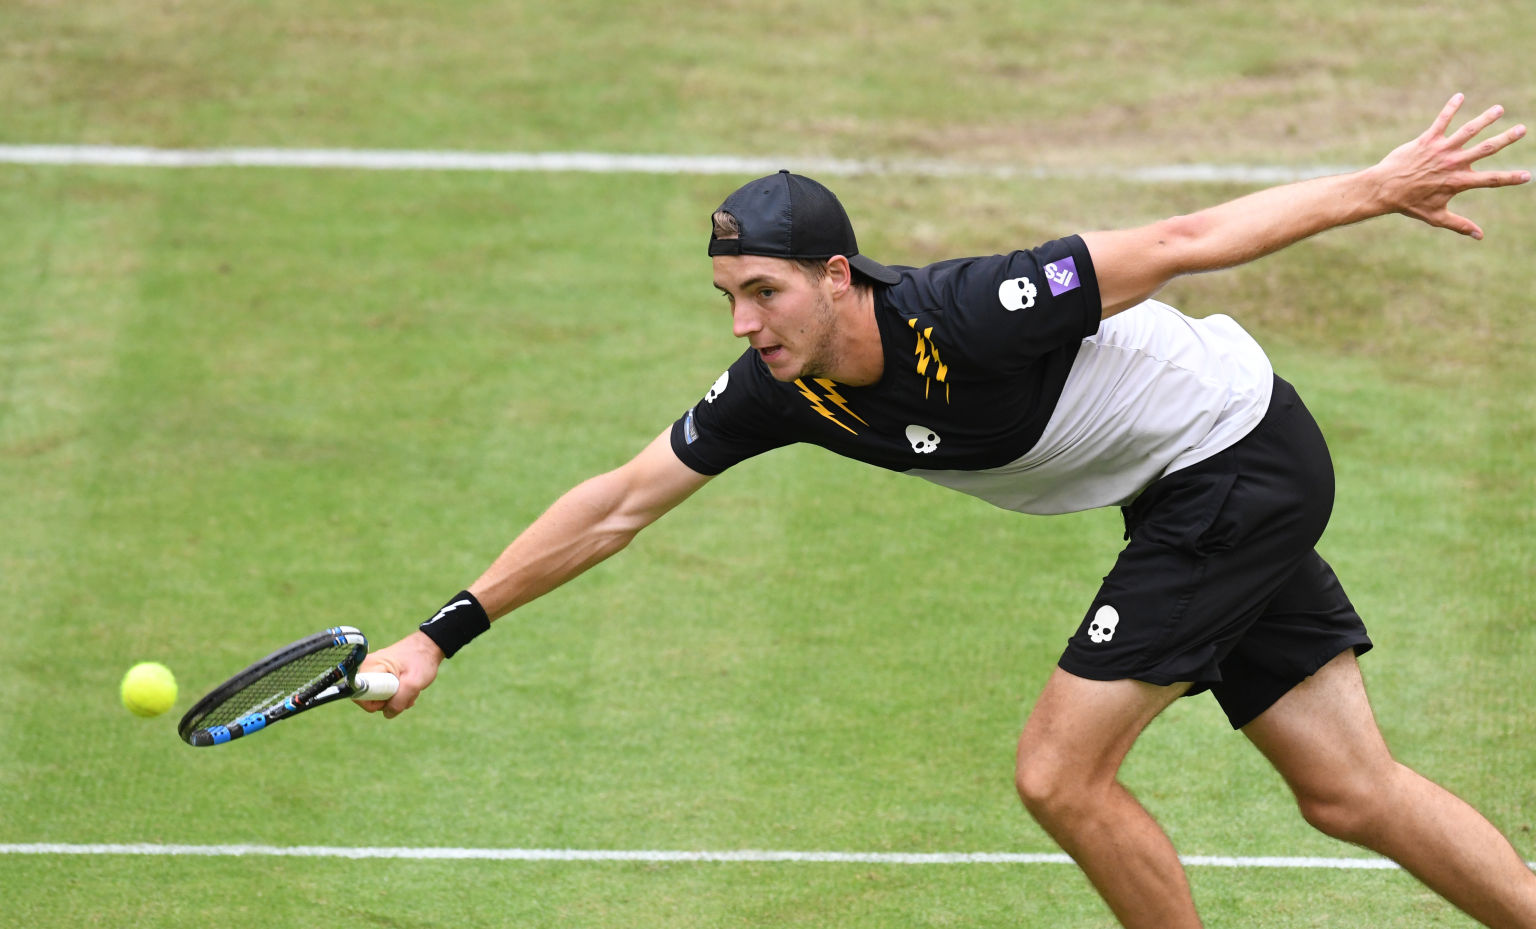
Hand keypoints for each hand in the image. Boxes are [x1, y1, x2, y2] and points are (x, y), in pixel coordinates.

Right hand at [356, 631, 444, 718]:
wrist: (429, 647)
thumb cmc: (421, 661)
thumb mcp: (413, 683)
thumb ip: (399, 701)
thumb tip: (387, 713)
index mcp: (369, 666)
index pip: (359, 696)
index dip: (377, 702)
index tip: (393, 695)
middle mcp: (366, 668)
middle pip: (369, 699)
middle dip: (390, 701)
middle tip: (406, 691)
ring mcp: (372, 672)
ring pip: (378, 698)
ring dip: (396, 699)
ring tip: (409, 688)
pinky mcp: (379, 675)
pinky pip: (383, 693)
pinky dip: (397, 695)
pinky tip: (407, 688)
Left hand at [1373, 94, 1529, 238]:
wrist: (1383, 190)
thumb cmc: (1409, 204)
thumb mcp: (1436, 217)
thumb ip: (1460, 224)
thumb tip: (1480, 236)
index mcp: (1458, 182)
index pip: (1491, 180)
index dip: (1510, 178)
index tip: (1527, 175)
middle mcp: (1453, 164)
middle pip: (1486, 149)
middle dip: (1506, 139)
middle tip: (1522, 129)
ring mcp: (1440, 150)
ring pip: (1468, 131)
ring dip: (1485, 119)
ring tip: (1499, 109)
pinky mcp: (1426, 140)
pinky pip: (1441, 121)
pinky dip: (1450, 108)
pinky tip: (1459, 96)